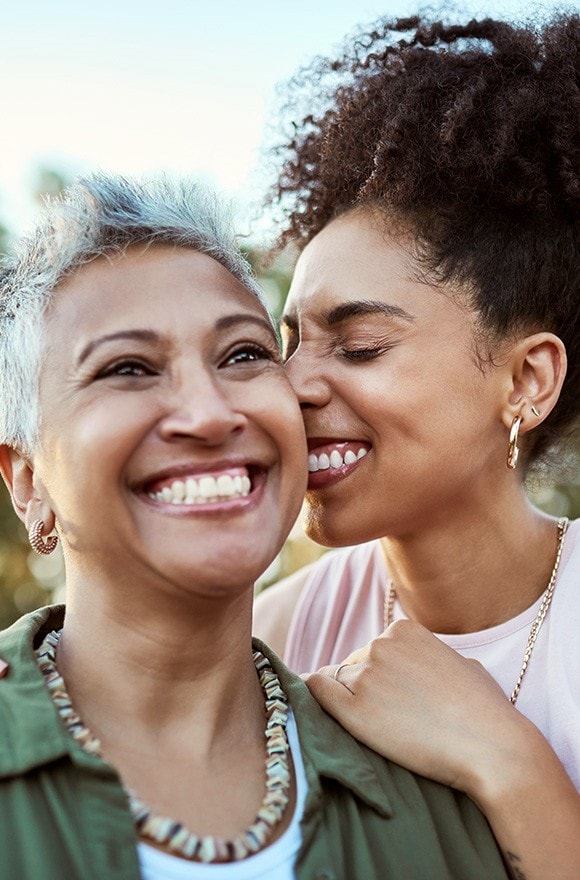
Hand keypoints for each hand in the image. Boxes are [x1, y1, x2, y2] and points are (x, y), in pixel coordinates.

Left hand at [305, 619, 530, 798]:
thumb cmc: (485, 710)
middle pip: (352, 665)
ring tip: (373, 727)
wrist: (493, 747)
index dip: (379, 677)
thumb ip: (430, 657)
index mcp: (404, 629)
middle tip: (387, 719)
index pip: (372, 650)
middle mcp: (380, 645)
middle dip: (362, 689)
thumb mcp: (460, 663)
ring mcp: (366, 676)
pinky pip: (317, 693)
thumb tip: (417, 665)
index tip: (392, 700)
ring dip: (345, 701)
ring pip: (335, 682)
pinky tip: (316, 711)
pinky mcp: (354, 711)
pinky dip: (315, 699)